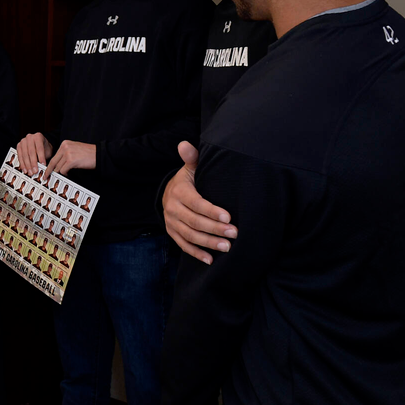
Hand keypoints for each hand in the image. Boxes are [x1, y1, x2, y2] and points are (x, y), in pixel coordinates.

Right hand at [15, 133, 53, 177]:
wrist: (39, 144)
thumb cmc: (44, 148)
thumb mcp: (47, 151)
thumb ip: (45, 157)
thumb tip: (42, 167)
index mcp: (38, 136)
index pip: (39, 148)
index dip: (41, 157)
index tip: (43, 165)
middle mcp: (29, 137)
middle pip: (31, 152)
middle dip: (33, 163)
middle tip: (35, 171)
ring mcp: (23, 141)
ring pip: (24, 155)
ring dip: (27, 165)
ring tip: (30, 172)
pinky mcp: (18, 146)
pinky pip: (20, 156)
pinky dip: (22, 164)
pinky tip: (25, 169)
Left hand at [50, 140, 94, 174]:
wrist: (99, 154)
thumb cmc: (88, 154)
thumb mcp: (74, 149)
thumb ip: (65, 154)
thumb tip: (57, 165)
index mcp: (65, 144)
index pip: (54, 156)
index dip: (49, 165)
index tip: (46, 171)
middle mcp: (65, 147)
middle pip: (53, 162)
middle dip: (49, 171)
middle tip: (46, 177)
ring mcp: (68, 153)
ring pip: (58, 167)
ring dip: (60, 174)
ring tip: (63, 176)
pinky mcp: (71, 160)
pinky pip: (63, 170)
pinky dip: (65, 174)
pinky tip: (69, 175)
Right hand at [162, 141, 236, 263]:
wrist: (169, 193)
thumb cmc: (188, 180)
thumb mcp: (190, 168)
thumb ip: (192, 158)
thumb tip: (184, 144)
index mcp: (179, 191)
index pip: (196, 203)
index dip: (211, 211)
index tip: (229, 217)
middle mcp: (173, 208)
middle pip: (194, 222)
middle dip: (215, 229)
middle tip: (235, 234)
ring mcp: (172, 222)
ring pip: (190, 236)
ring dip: (209, 243)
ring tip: (227, 248)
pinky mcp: (172, 233)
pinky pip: (184, 245)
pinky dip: (197, 253)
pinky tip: (211, 260)